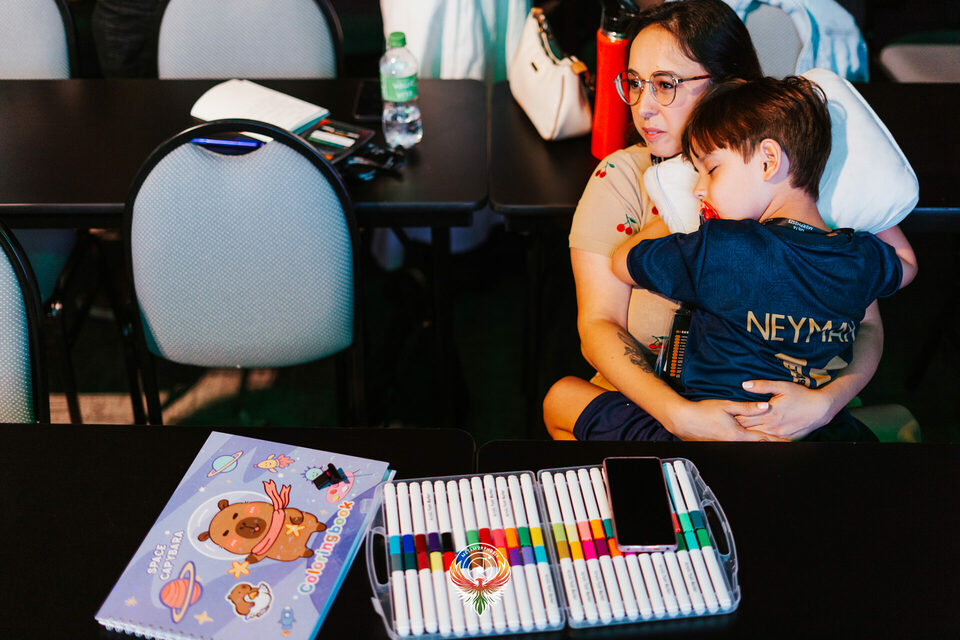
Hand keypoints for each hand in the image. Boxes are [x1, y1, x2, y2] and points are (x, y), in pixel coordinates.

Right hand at [669, 398, 788, 441]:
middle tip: (786, 444)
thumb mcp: (726, 406)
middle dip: (771, 444)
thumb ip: (747, 407)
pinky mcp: (719, 445)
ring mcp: (726, 445)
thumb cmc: (703, 412)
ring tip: (772, 443)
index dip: (777, 441)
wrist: (683, 420)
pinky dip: (746, 444)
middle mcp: (734, 442)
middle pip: (757, 444)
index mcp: (738, 434)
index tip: (789, 442)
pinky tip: (749, 441)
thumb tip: (766, 406)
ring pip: (747, 446)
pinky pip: (737, 445)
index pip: (763, 439)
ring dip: (759, 444)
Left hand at [734, 380, 835, 439]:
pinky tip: (754, 437)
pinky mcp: (785, 439)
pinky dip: (760, 439)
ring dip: (747, 434)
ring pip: (757, 438)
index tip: (726, 413)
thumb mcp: (782, 386)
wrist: (821, 409)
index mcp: (768, 413)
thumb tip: (744, 385)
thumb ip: (762, 386)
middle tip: (727, 423)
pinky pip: (768, 442)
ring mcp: (779, 434)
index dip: (734, 416)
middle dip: (738, 426)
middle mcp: (772, 426)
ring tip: (737, 431)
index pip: (744, 418)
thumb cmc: (801, 395)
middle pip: (748, 430)